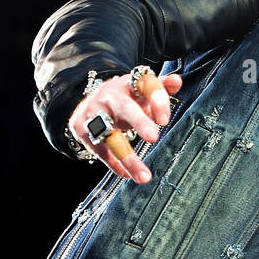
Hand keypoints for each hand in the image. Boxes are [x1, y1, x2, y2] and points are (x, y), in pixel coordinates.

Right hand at [68, 71, 182, 183]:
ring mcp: (93, 112)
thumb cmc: (126, 97)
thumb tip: (177, 81)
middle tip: (154, 137)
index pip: (145, 87)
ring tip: (144, 177)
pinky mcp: (81, 128)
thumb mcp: (141, 89)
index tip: (165, 120)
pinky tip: (128, 175)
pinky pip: (100, 150)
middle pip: (126, 109)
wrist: (90, 101)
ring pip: (112, 136)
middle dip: (139, 122)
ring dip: (128, 157)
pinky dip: (114, 164)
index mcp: (128, 83)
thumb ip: (160, 87)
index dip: (157, 101)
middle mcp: (110, 96)